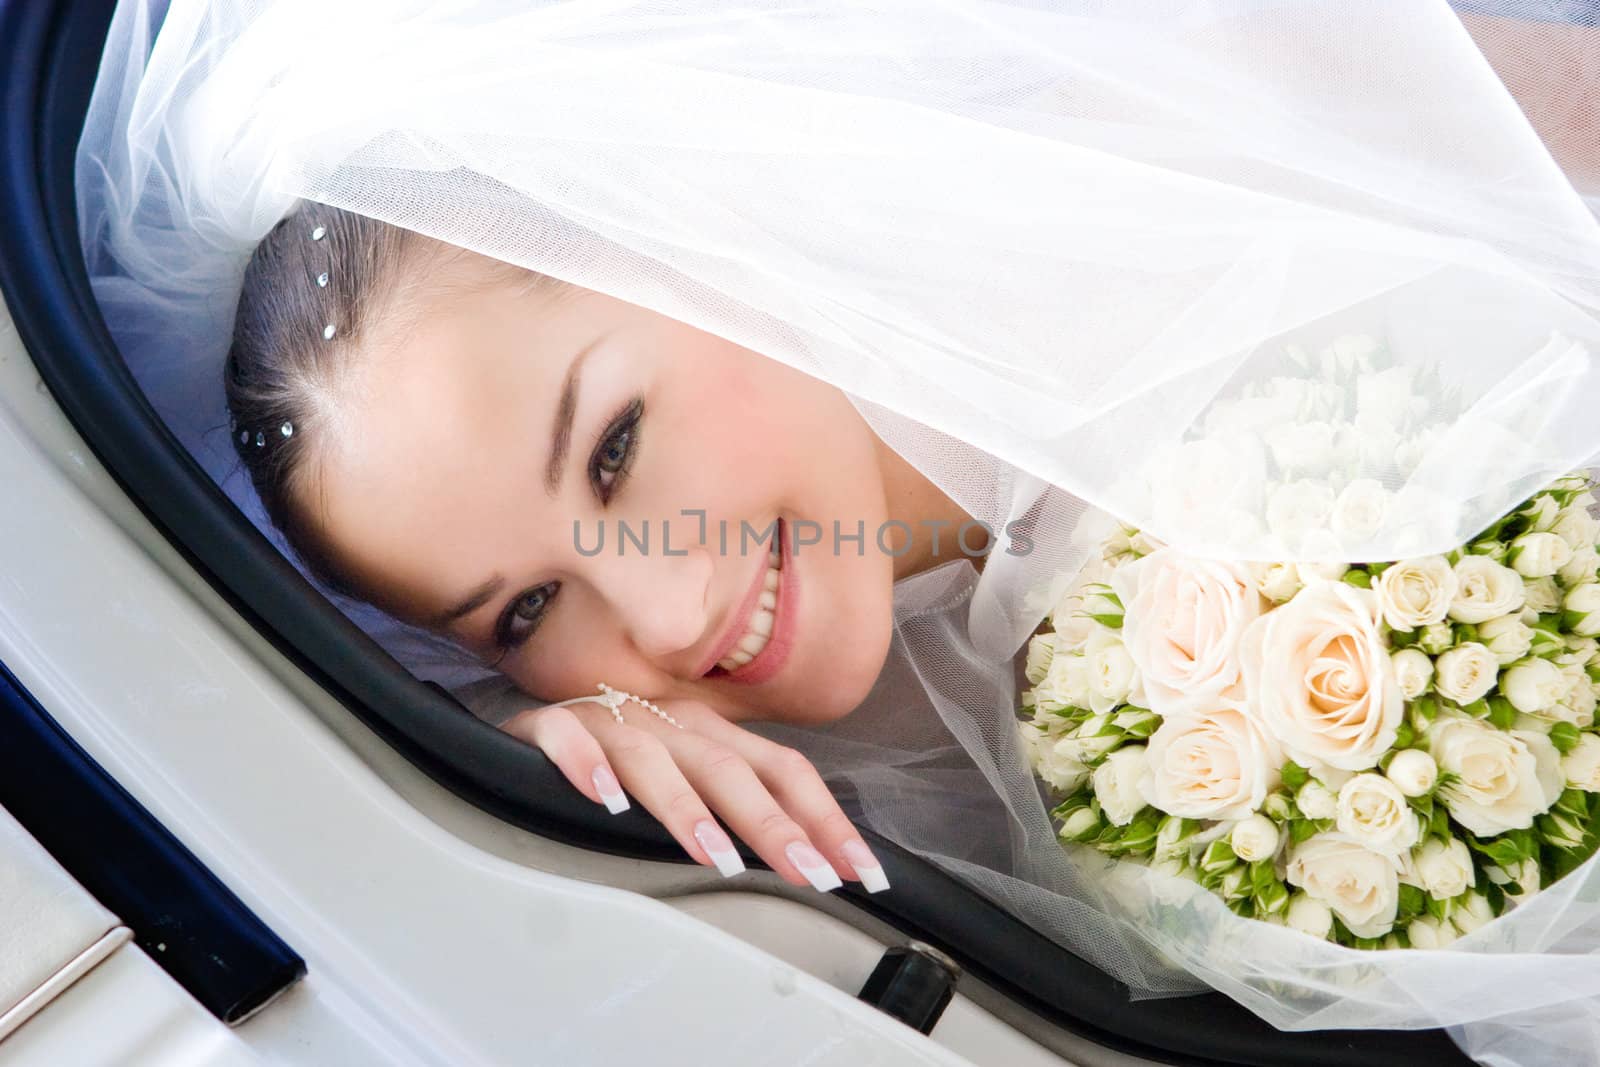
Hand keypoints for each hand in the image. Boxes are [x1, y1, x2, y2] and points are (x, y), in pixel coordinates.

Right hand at [500, 694, 888, 893]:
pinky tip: (604, 801)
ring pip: (654, 759)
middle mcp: (671, 723)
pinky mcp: (549, 725)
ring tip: (715, 856)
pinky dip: (586, 767)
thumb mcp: (691, 772)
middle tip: (808, 873)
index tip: (862, 873)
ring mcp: (611, 720)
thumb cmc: (619, 751)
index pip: (784, 770)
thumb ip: (739, 809)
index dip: (826, 818)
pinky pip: (567, 739)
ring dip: (686, 808)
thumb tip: (807, 860)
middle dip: (772, 823)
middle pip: (729, 769)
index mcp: (712, 734)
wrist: (531, 713)